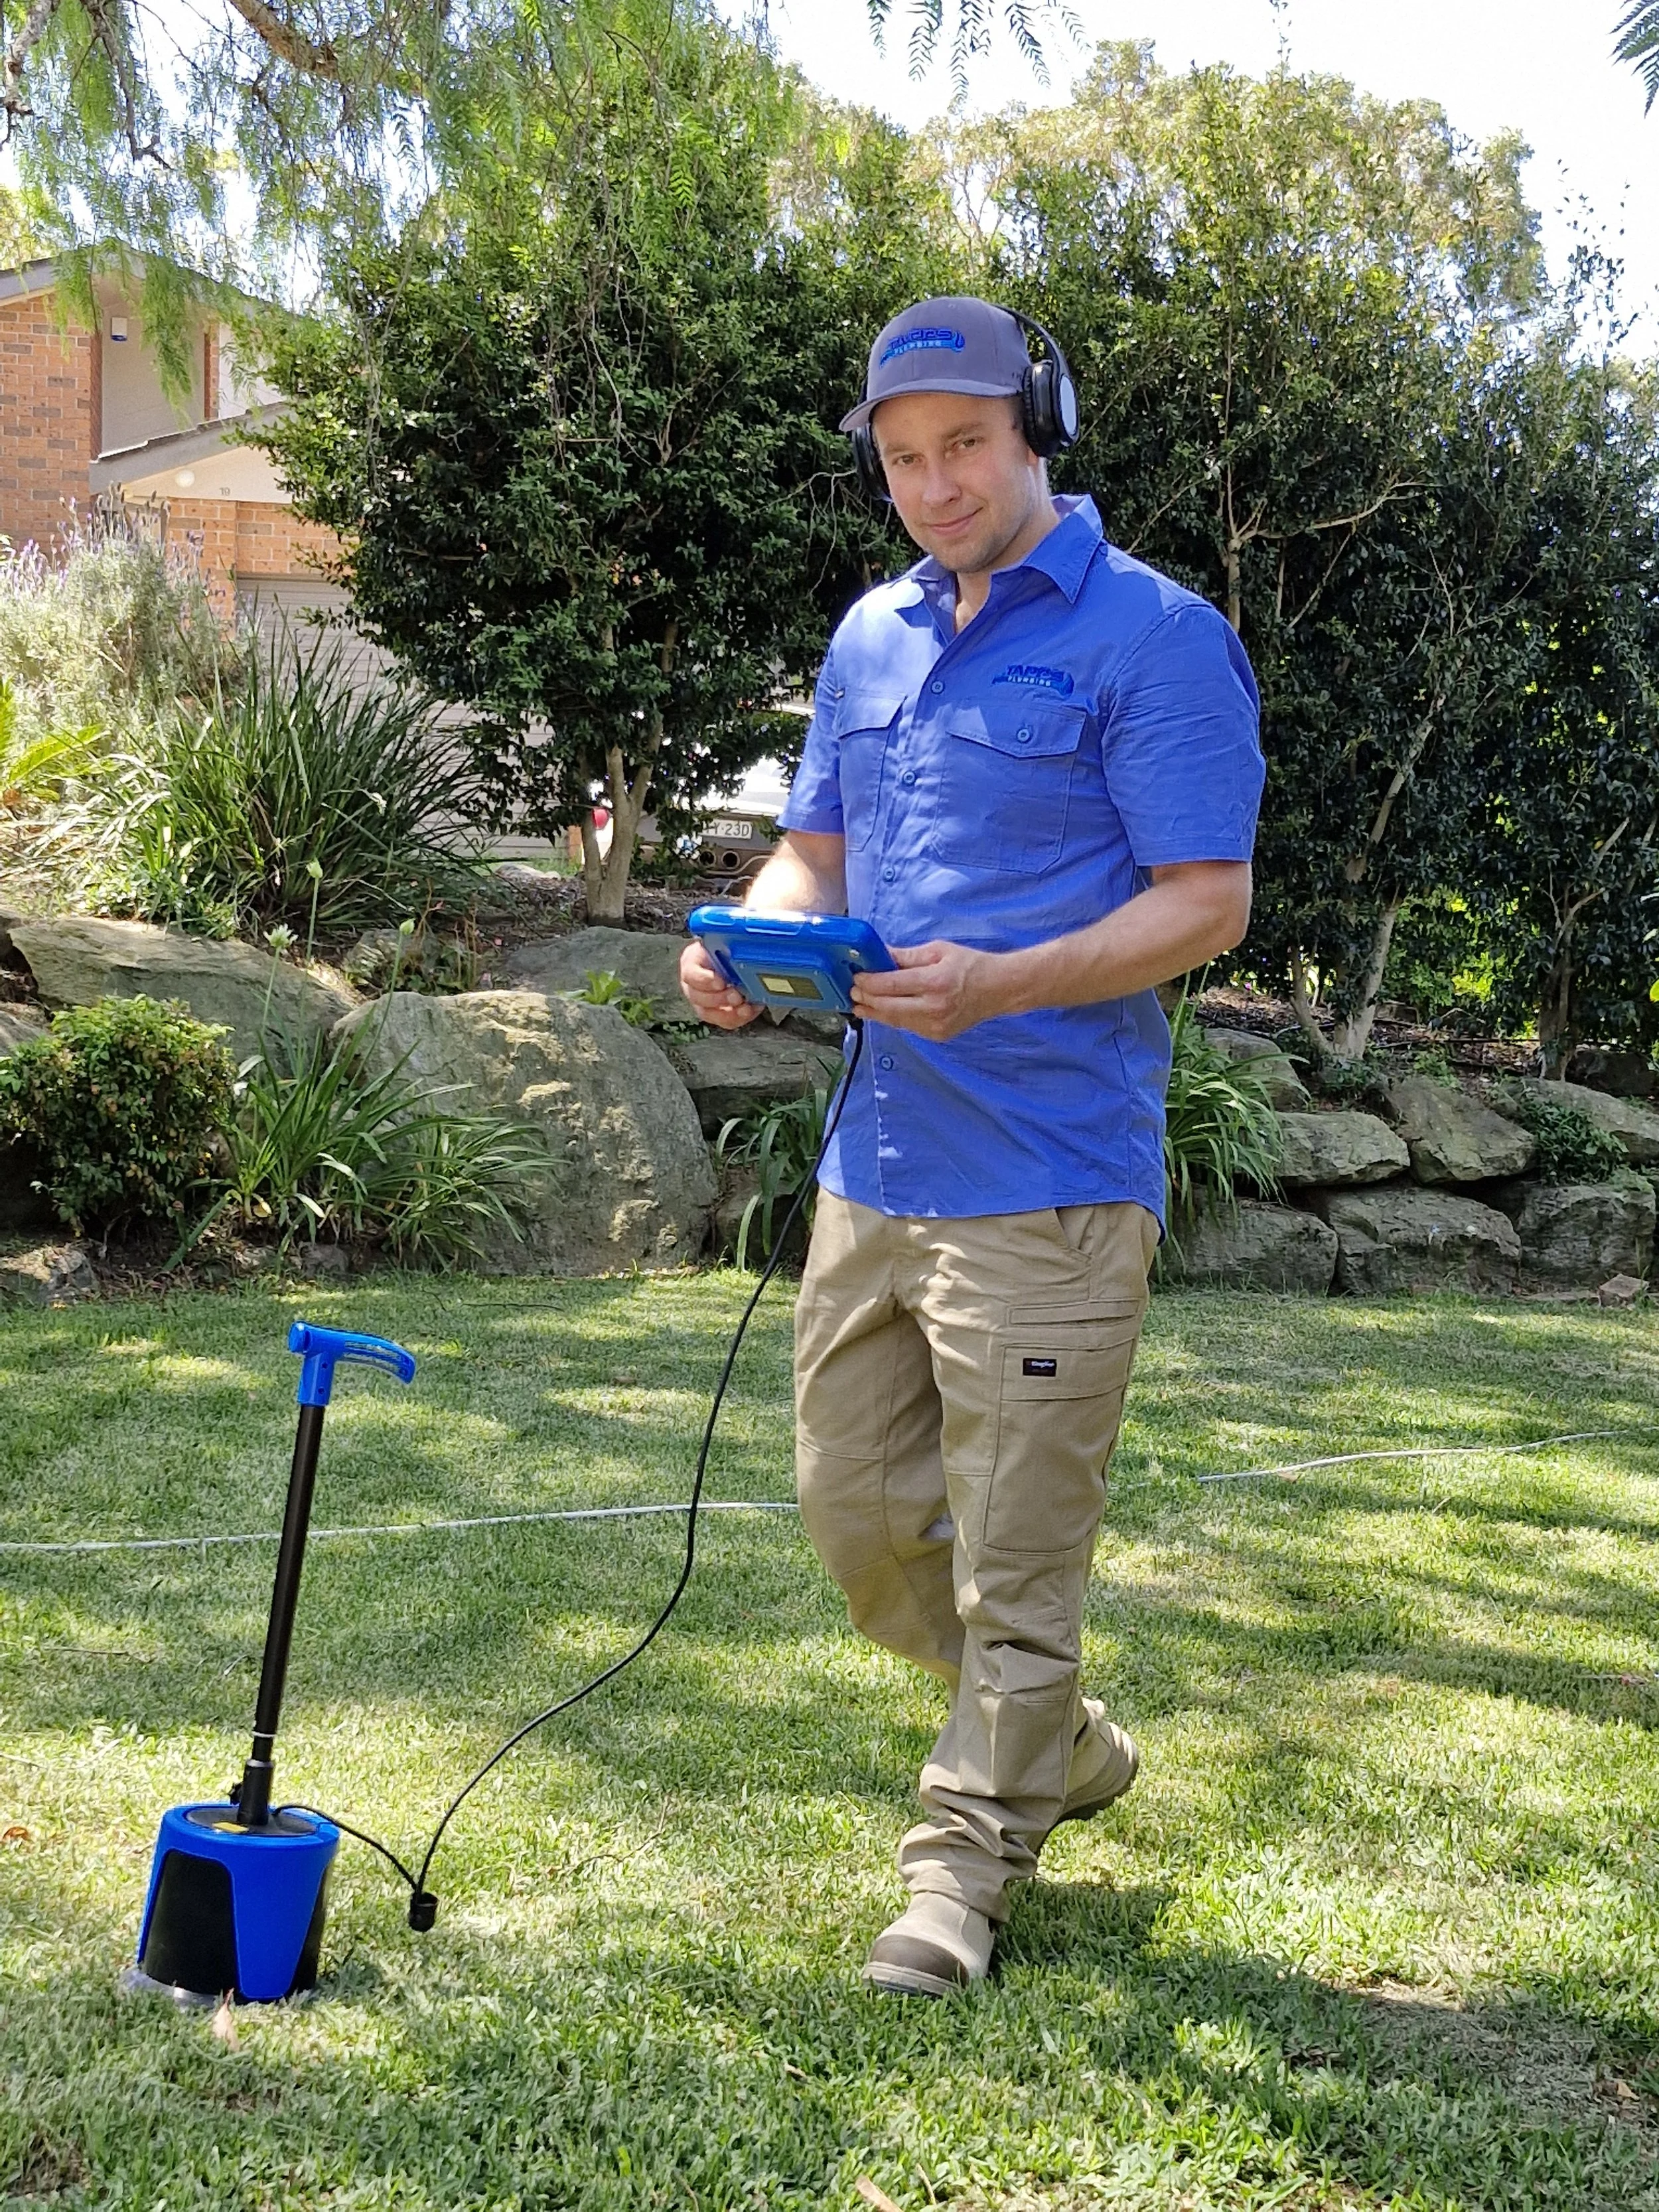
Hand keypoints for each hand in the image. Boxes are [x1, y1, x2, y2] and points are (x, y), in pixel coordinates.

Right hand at [680, 940, 763, 1029]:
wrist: (736, 958)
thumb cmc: (728, 948)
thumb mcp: (726, 942)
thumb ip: (729, 943)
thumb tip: (743, 942)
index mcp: (692, 963)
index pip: (691, 974)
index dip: (705, 981)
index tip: (721, 982)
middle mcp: (692, 984)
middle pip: (697, 997)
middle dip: (719, 999)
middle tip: (737, 995)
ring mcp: (702, 1001)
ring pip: (708, 1013)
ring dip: (728, 1013)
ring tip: (745, 1007)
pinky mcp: (715, 1013)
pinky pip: (724, 1021)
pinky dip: (738, 1018)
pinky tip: (750, 1010)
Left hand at [850, 940, 1007, 1040]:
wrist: (998, 990)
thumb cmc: (970, 965)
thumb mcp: (938, 950)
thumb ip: (906, 956)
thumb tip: (879, 953)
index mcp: (935, 982)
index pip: (891, 985)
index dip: (868, 983)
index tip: (855, 978)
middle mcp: (934, 1007)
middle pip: (888, 1007)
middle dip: (866, 1000)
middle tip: (852, 993)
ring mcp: (935, 1025)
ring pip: (895, 1021)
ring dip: (875, 1013)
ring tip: (860, 1006)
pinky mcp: (937, 1035)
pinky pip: (908, 1027)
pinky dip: (893, 1018)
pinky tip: (883, 1011)